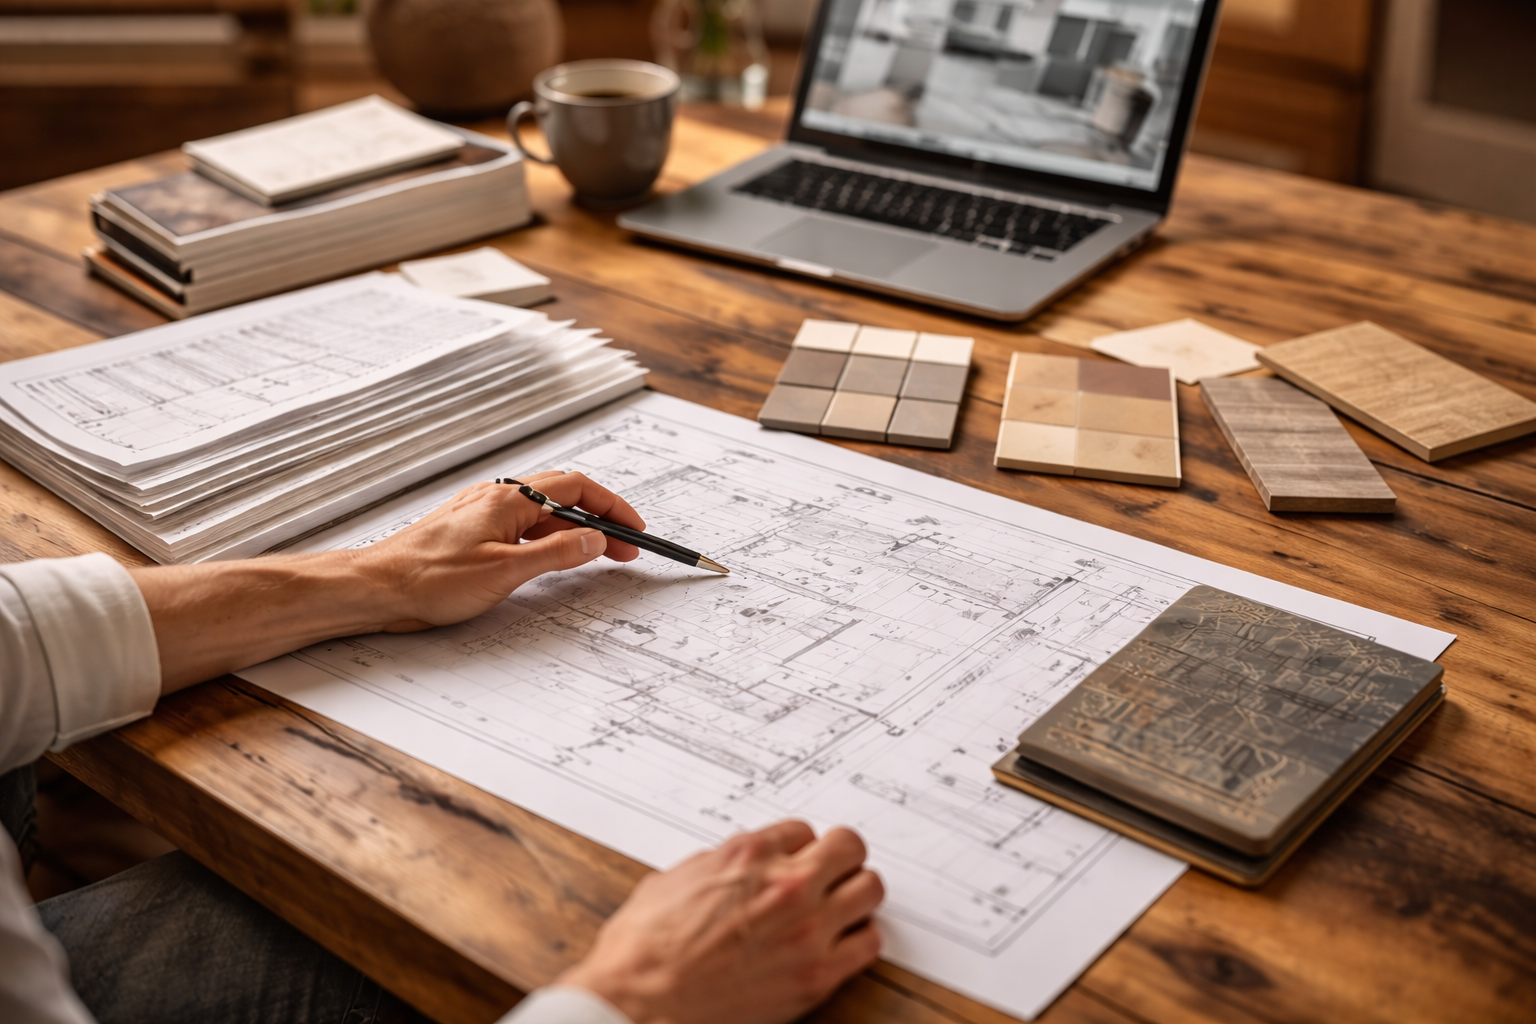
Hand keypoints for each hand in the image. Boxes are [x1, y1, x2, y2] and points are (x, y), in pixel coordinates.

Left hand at [131, 470, 645, 690]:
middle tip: (626, 550)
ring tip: (598, 559)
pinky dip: (549, 542)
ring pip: (543, 515)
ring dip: (575, 533)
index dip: (612, 507)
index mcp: (509, 498)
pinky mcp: (471, 534)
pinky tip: (551, 562)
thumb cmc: (431, 579)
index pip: (576, 489)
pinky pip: (523, 529)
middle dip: (601, 521)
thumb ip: (558, 553)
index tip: (636, 531)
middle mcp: (497, 498)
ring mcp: (482, 514)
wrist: (375, 588)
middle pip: (563, 498)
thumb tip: (598, 541)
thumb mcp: (507, 570)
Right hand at [560, 821, 883, 1023]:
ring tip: (839, 907)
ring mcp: (807, 931)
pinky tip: (840, 943)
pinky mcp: (816, 975)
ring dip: (855, 895)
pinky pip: (869, 943)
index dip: (798, 847)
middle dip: (839, 859)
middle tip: (830, 874)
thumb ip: (725, 864)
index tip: (794, 860)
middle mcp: (786, 886)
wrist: (639, 999)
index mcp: (750, 854)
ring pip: (870, 890)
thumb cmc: (646, 945)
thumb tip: (744, 864)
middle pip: (850, 848)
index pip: (804, 829)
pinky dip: (859, 939)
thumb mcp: (679, 877)